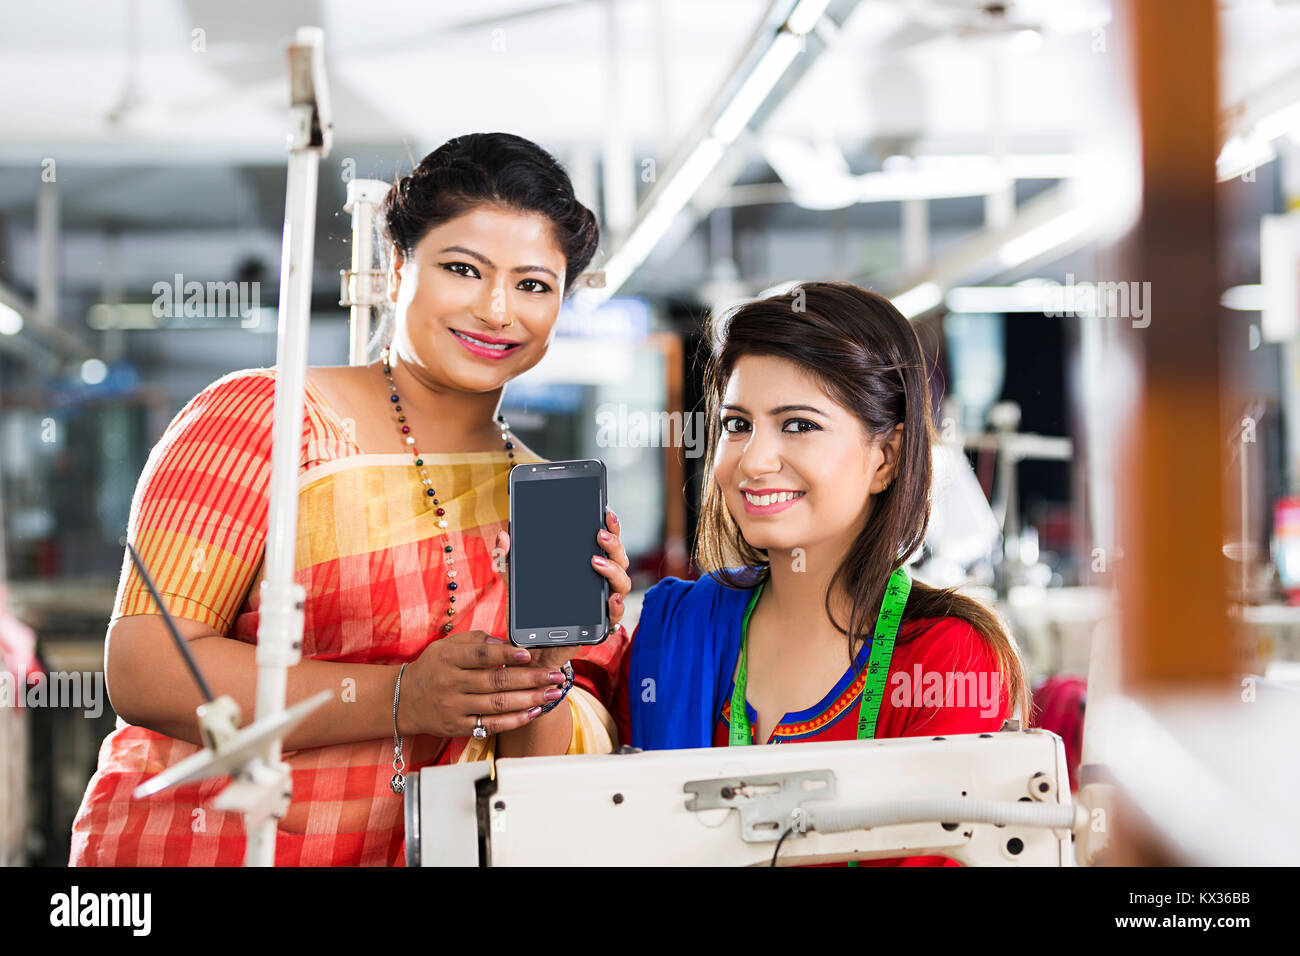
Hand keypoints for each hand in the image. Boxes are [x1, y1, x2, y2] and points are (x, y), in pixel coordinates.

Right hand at [397, 630, 568, 737]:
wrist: (403, 700)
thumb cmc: (432, 668)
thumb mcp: (446, 646)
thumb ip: (475, 640)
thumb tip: (505, 642)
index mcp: (448, 658)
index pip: (481, 655)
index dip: (506, 655)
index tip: (528, 654)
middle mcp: (451, 683)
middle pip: (496, 681)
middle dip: (530, 678)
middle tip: (555, 676)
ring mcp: (454, 707)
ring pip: (497, 704)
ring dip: (529, 699)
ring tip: (552, 693)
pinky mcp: (458, 726)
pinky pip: (490, 724)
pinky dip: (514, 720)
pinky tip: (533, 712)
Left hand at [493, 506, 631, 668]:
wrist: (531, 650)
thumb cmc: (531, 614)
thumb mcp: (518, 584)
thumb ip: (510, 560)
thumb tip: (503, 535)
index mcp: (586, 568)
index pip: (604, 543)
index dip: (610, 526)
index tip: (605, 511)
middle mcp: (599, 583)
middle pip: (619, 558)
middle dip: (613, 543)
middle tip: (599, 533)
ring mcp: (602, 604)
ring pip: (622, 582)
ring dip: (612, 570)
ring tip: (596, 561)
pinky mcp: (600, 626)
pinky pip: (616, 615)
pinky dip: (617, 606)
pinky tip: (611, 599)